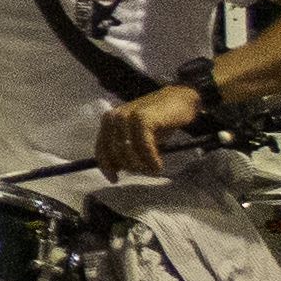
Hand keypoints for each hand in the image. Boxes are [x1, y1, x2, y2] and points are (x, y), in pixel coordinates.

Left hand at [95, 78, 209, 178]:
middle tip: (146, 170)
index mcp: (109, 120)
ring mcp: (127, 116)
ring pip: (128, 153)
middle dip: (131, 167)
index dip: (106, 167)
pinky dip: (151, 160)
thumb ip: (123, 148)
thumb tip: (114, 169)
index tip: (115, 180)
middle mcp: (114, 117)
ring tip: (153, 168)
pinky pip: (143, 148)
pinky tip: (159, 165)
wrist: (180, 100)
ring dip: (142, 166)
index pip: (101, 149)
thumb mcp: (135, 136)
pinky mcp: (142, 119)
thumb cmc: (158, 121)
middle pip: (115, 154)